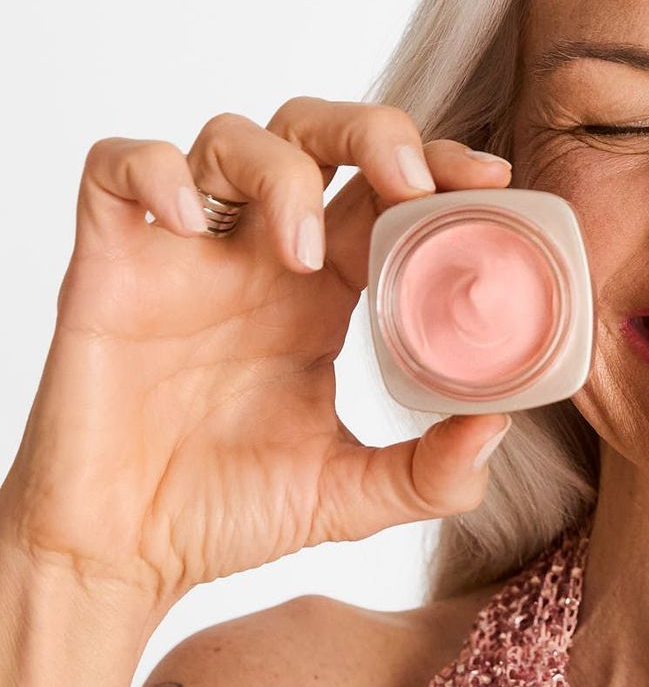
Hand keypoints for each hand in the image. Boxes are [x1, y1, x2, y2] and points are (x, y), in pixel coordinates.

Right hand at [0, 97, 517, 629]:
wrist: (123, 554)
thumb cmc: (227, 511)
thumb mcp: (351, 497)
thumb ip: (432, 473)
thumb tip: (499, 426)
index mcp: (326, 292)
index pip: (388, 191)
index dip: (439, 167)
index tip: (489, 178)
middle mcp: (261, 256)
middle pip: (319, 133)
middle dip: (374, 131)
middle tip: (411, 184)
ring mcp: (185, 254)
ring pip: (231, 137)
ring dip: (281, 171)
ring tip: (302, 252)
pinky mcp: (110, 264)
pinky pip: (116, 170)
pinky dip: (155, 172)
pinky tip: (187, 224)